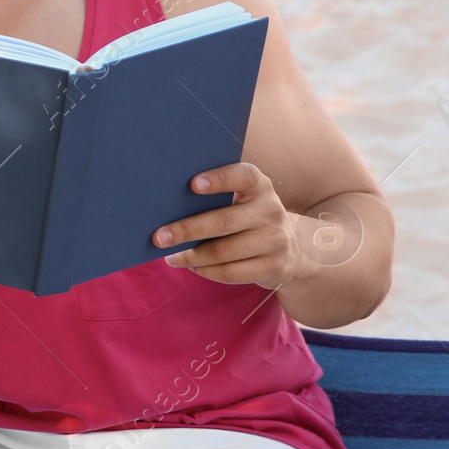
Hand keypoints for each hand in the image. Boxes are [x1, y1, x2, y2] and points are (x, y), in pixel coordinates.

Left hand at [152, 162, 306, 289]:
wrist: (290, 252)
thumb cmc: (248, 218)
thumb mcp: (243, 200)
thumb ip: (217, 197)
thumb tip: (168, 207)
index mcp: (260, 187)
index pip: (243, 176)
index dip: (219, 179)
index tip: (192, 184)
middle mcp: (271, 211)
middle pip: (223, 221)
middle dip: (186, 230)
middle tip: (159, 237)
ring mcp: (275, 241)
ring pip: (222, 251)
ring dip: (191, 256)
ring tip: (171, 257)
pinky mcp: (273, 267)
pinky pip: (231, 273)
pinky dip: (205, 271)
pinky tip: (191, 266)